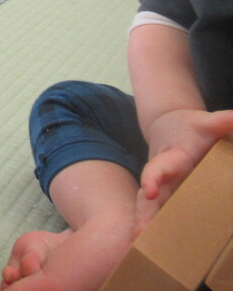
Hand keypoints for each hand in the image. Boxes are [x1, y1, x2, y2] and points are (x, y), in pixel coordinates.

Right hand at [134, 108, 232, 232]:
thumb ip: (223, 121)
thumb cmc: (192, 127)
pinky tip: (142, 242)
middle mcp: (162, 172)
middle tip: (140, 230)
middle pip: (149, 191)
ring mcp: (159, 184)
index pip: (161, 166)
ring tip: (139, 240)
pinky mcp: (160, 194)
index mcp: (173, 156)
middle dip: (145, 210)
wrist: (168, 126)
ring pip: (146, 204)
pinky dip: (147, 224)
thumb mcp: (208, 122)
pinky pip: (152, 210)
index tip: (150, 190)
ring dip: (144, 221)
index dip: (155, 177)